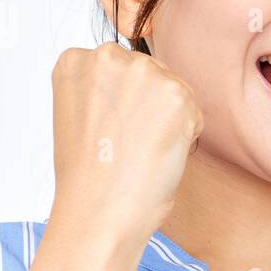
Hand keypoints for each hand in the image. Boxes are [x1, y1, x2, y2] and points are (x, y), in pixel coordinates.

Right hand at [49, 42, 203, 247]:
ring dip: (169, 121)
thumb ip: (104, 89)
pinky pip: (195, 113)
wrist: (98, 213)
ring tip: (140, 150)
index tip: (107, 130)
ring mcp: (143, 72)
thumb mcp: (78, 115)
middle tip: (127, 144)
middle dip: (149, 107)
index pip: (120, 68)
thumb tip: (139, 86)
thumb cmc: (88, 176)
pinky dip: (185, 137)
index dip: (122, 104)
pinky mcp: (176, 95)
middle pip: (151, 73)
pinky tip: (158, 155)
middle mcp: (107, 57)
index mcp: (75, 60)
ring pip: (174, 92)